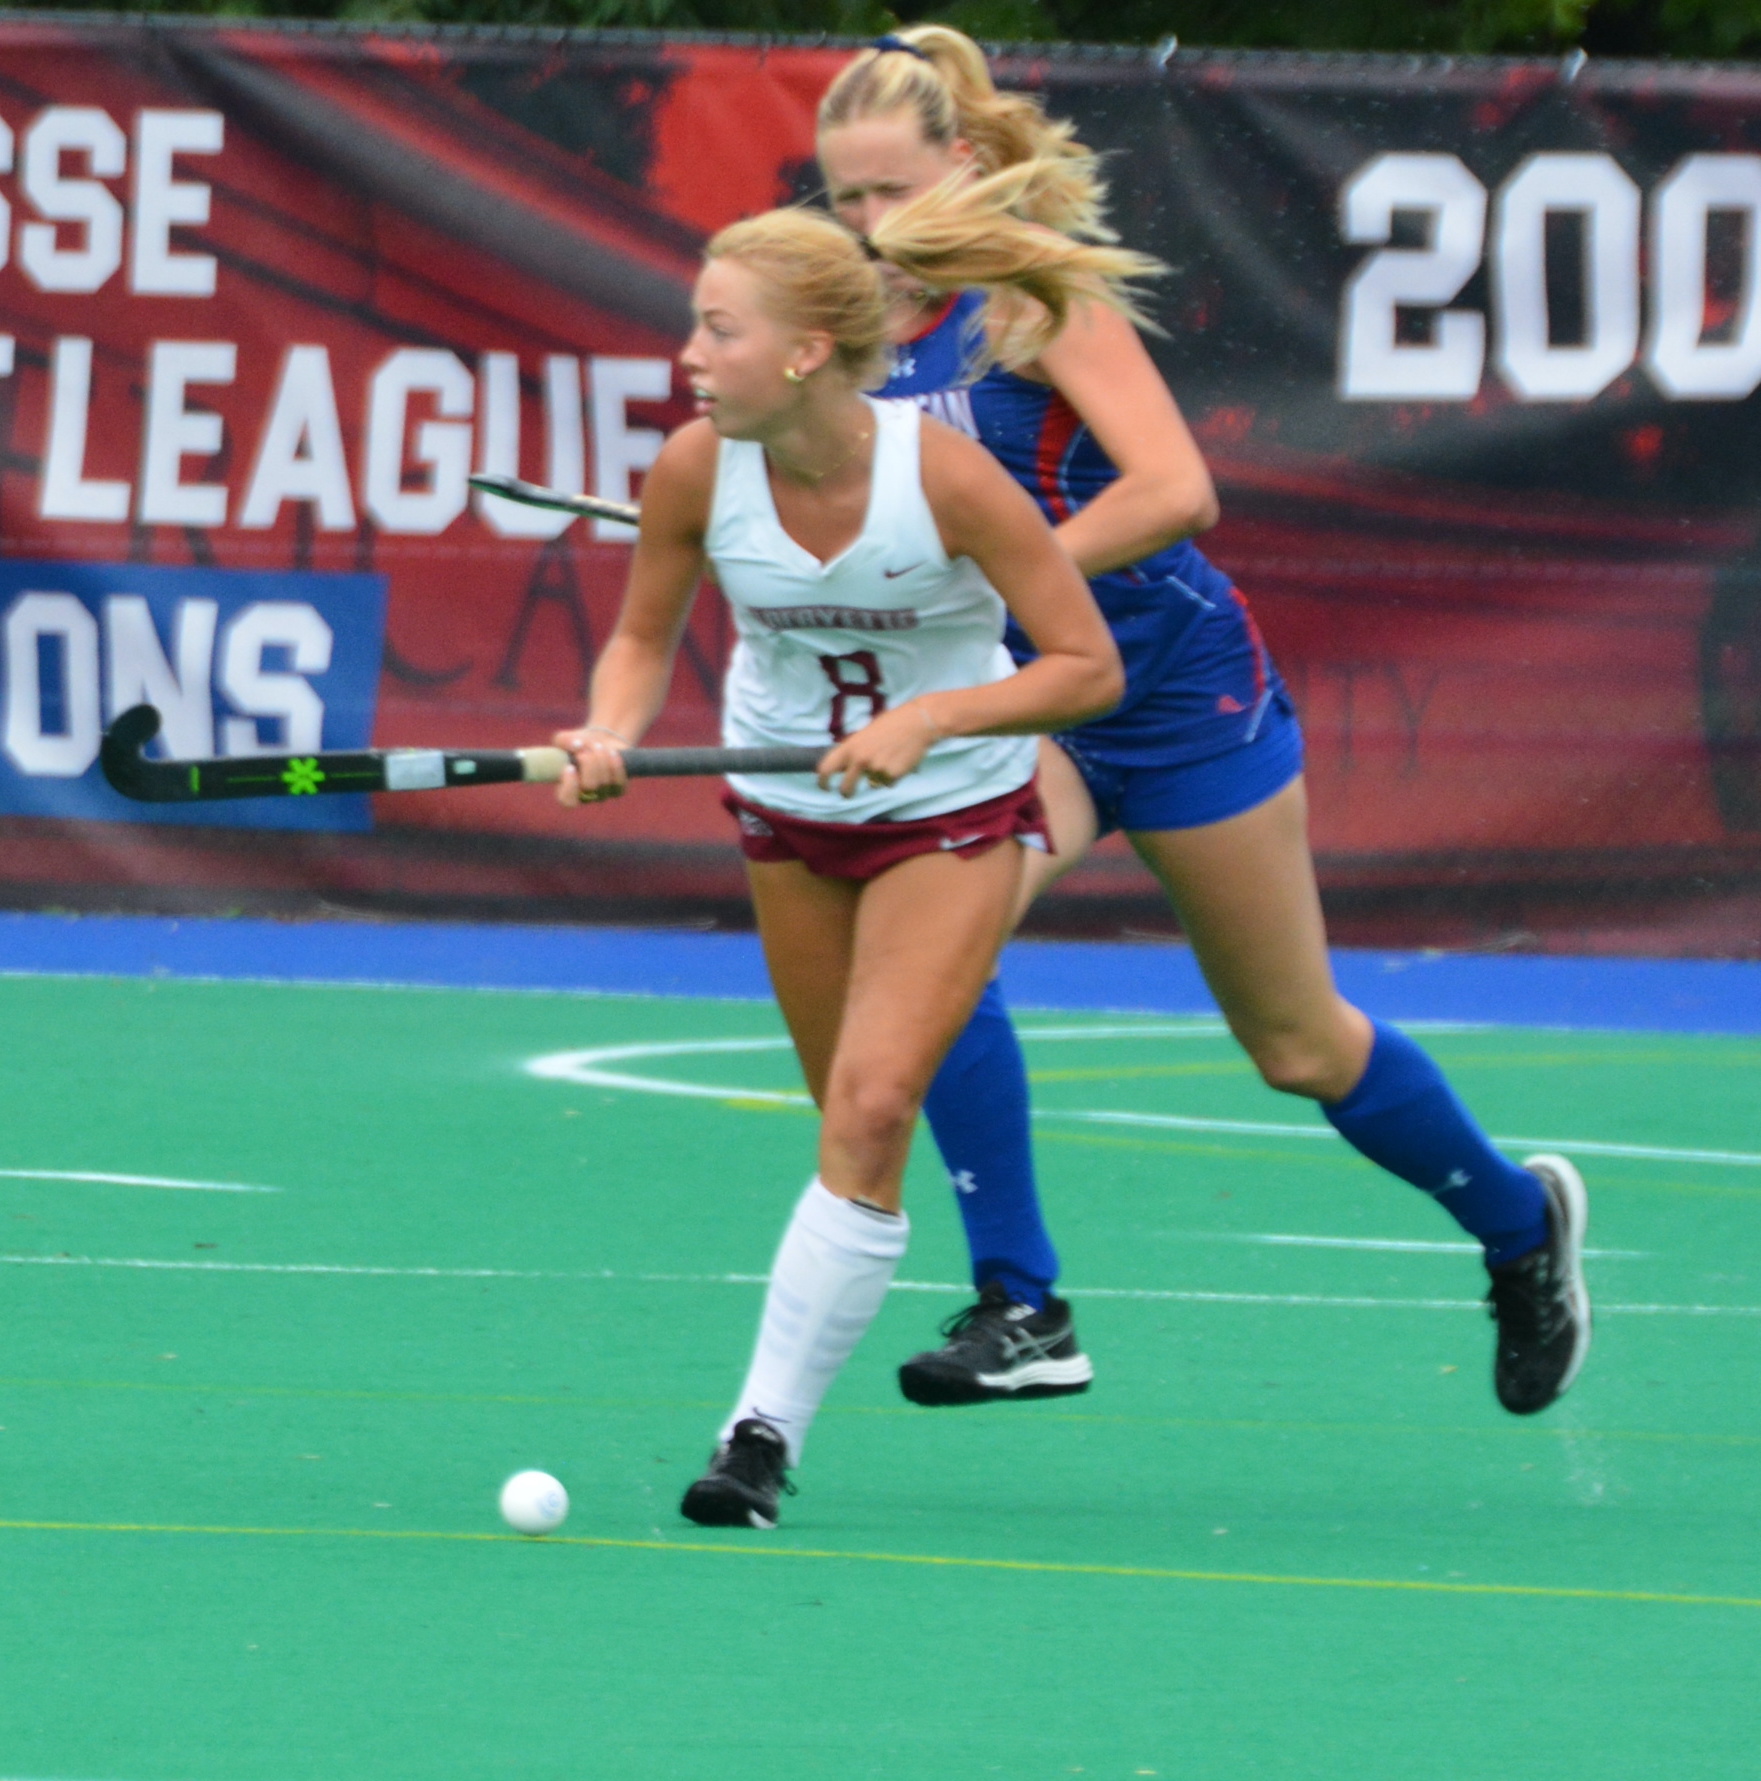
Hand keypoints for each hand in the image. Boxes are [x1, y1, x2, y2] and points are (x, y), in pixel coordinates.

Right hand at [553, 725, 628, 805]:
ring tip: (598, 745)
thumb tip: (577, 746)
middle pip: (589, 787)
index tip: (570, 767)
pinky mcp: (619, 789)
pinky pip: (619, 783)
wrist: (600, 741)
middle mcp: (585, 796)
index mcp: (567, 790)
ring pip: (605, 783)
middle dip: (589, 763)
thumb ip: (564, 741)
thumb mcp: (564, 739)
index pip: (568, 801)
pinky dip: (616, 766)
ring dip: (601, 759)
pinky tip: (612, 753)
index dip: (570, 786)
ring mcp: (602, 795)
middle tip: (586, 748)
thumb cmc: (577, 743)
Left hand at [817, 702, 937, 798]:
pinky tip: (901, 760)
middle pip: (846, 788)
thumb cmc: (891, 725)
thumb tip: (840, 770)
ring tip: (891, 758)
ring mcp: (876, 768)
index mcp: (850, 746)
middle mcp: (860, 759)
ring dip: (879, 777)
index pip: (826, 768)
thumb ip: (853, 751)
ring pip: (873, 784)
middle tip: (848, 793)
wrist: (917, 723)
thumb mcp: (865, 734)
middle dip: (847, 793)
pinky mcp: (891, 775)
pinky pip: (889, 783)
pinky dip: (894, 776)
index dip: (822, 781)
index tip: (825, 787)